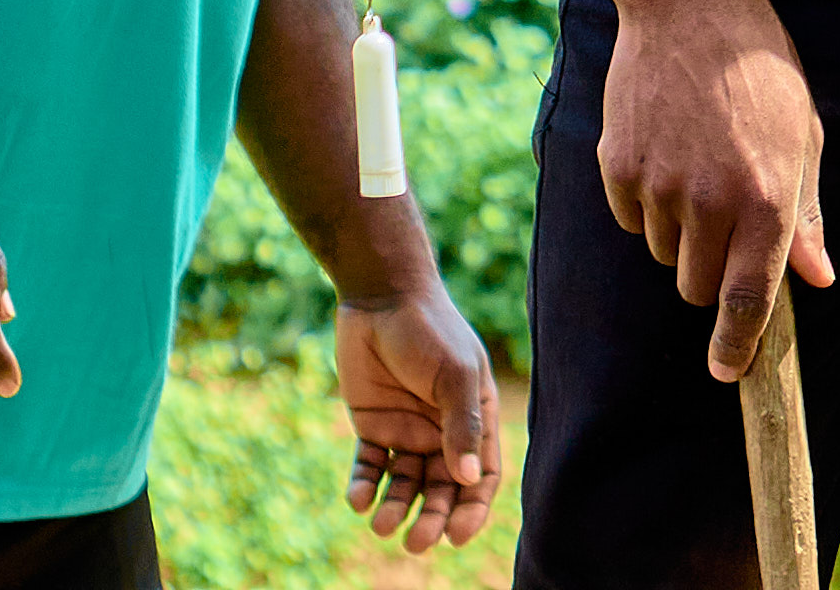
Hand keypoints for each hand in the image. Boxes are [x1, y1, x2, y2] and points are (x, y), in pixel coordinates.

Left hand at [335, 286, 504, 547]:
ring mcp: (407, 429)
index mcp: (473, 418)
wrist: (381, 298)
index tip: (456, 534)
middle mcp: (442, 431)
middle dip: (431, 518)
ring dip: (396, 508)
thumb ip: (462, 426)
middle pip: (442, 489)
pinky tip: (358, 500)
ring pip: (405, 484)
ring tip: (381, 524)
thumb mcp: (454, 375)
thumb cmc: (429, 330)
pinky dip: (364, 486)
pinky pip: (370, 466)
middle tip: (416, 542)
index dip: (472, 510)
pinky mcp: (373, 426)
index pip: (482, 476)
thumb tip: (469, 480)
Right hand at [599, 0, 831, 384]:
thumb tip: (817, 278)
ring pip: (665, 255)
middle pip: (699, 289)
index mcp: (766, 198)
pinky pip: (632, 220)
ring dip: (681, 234)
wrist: (689, 5)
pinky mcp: (618, 168)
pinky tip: (665, 151)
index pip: (749, 302)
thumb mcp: (802, 136)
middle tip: (723, 224)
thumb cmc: (759, 71)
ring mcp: (659, 186)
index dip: (736, 349)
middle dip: (712, 276)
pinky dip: (646, 204)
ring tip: (697, 167)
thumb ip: (805, 214)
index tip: (727, 374)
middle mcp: (710, 202)